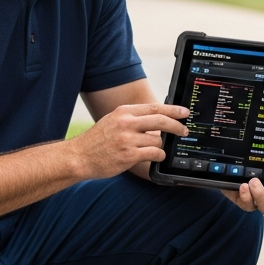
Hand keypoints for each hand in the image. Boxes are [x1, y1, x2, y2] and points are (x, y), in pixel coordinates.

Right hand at [68, 102, 188, 179]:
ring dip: (161, 146)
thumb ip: (133, 118)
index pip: (154, 107)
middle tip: (184, 131)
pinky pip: (154, 153)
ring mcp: (127, 139)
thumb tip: (159, 118)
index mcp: (124, 112)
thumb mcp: (113, 121)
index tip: (184, 112)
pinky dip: (158, 156)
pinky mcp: (128, 155)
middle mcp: (126, 123)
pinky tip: (153, 157)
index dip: (173, 109)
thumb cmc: (97, 141)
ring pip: (158, 140)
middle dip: (177, 126)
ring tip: (152, 149)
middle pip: (161, 120)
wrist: (79, 157)